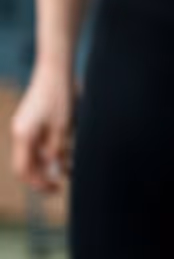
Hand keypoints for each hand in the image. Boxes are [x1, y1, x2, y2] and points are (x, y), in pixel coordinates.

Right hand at [11, 62, 75, 194]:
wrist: (56, 69)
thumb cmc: (60, 97)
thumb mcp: (62, 128)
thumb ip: (56, 152)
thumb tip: (52, 173)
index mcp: (23, 136)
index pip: (24, 170)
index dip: (38, 184)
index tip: (56, 189)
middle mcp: (20, 132)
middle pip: (27, 164)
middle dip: (43, 176)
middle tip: (60, 185)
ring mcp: (25, 126)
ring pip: (33, 154)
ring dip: (49, 165)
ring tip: (69, 170)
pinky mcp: (33, 121)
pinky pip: (38, 143)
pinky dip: (50, 152)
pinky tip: (66, 155)